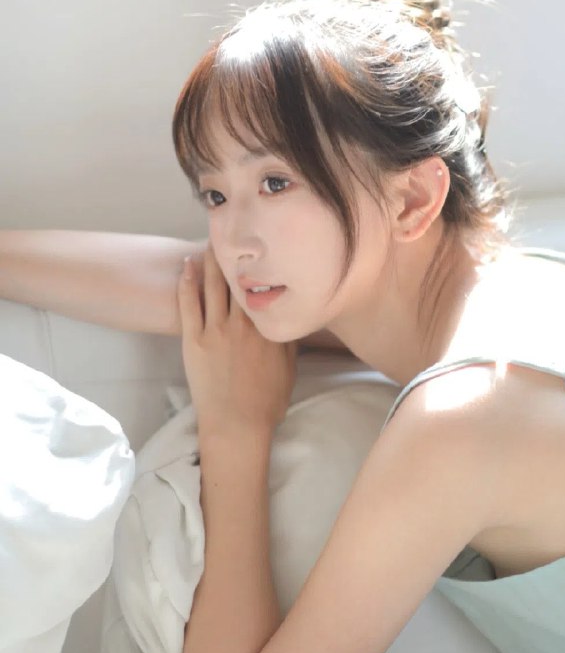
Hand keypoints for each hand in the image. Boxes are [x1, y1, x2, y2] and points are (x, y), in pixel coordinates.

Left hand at [177, 242, 297, 444]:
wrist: (237, 424)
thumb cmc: (267, 399)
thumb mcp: (288, 364)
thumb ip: (287, 335)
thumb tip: (290, 312)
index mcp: (265, 326)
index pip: (262, 284)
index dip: (259, 261)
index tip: (260, 242)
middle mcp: (241, 321)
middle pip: (235, 277)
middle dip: (233, 251)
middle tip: (230, 228)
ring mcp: (215, 329)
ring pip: (212, 285)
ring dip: (210, 259)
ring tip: (210, 239)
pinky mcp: (194, 340)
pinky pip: (188, 304)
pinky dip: (187, 282)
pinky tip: (187, 266)